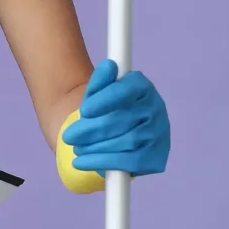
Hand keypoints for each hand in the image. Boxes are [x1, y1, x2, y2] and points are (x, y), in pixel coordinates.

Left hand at [61, 59, 169, 176]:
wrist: (109, 132)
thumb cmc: (101, 109)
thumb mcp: (96, 93)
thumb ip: (100, 80)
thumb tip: (109, 65)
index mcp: (142, 86)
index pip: (124, 90)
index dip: (104, 101)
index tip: (84, 110)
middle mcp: (155, 108)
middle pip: (123, 120)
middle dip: (93, 129)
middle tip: (69, 136)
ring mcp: (159, 133)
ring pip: (127, 141)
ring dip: (97, 147)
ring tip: (76, 149)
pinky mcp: (156, 157)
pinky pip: (131, 162)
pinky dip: (104, 163)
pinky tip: (83, 162)